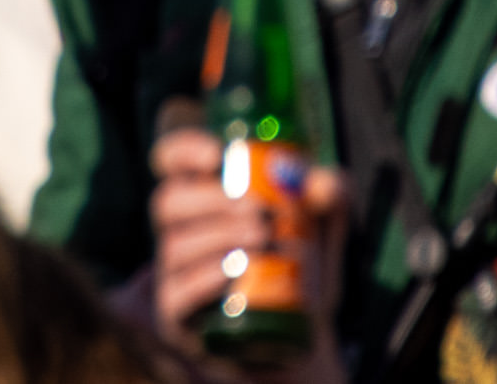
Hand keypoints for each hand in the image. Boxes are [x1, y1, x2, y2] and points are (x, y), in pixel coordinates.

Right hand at [142, 118, 347, 380]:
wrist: (300, 345)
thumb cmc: (301, 275)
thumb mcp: (320, 235)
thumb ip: (328, 201)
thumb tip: (325, 183)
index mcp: (199, 199)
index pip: (169, 161)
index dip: (184, 151)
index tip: (218, 155)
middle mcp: (177, 233)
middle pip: (168, 201)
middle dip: (213, 201)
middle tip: (260, 212)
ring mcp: (173, 276)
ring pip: (175, 245)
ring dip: (218, 238)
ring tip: (263, 241)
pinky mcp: (177, 318)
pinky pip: (177, 292)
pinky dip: (203, 278)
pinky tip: (233, 273)